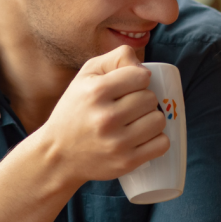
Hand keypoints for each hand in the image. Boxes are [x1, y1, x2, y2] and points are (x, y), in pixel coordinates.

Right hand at [35, 45, 168, 184]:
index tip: (129, 87)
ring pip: (159, 120)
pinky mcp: (126, 162)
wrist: (58, 155)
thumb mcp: (86, 76)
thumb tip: (145, 67)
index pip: (142, 76)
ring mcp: (117, 142)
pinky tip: (143, 137)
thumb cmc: (76, 110)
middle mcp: (106, 117)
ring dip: (152, 119)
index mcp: (96, 92)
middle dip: (144, 99)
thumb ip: (115, 59)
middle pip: (151, 98)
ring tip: (136, 121)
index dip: (139, 79)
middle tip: (130, 107)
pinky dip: (157, 140)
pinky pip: (161, 144)